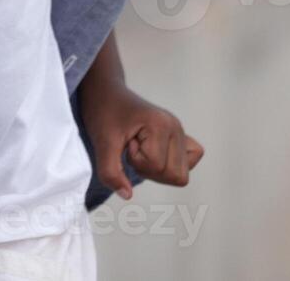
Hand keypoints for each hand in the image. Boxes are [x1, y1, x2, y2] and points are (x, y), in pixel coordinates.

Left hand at [81, 83, 202, 199]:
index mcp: (162, 125)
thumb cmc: (103, 112)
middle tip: (131, 147)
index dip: (136, 161)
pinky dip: (168, 166)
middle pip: (176, 176)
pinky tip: (151, 153)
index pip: (157, 166)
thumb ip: (111, 171)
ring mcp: (180, 132)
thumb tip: (127, 196)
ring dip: (156, 169)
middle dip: (148, 169)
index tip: (125, 142)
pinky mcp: (178, 136)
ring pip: (181, 175)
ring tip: (139, 149)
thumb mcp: (101, 142)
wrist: (105, 92)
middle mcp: (177, 128)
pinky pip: (188, 163)